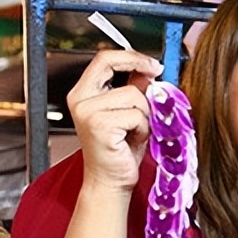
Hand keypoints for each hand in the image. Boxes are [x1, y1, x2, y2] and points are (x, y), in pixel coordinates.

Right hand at [66, 49, 163, 194]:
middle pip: (112, 65)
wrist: (111, 181)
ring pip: (133, 96)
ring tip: (136, 131)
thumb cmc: (120, 150)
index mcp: (83, 93)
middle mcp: (80, 99)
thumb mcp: (130, 114)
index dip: (130, 56)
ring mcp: (87, 112)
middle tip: (157, 74)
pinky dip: (143, 128)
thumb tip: (148, 71)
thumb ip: (134, 90)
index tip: (153, 64)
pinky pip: (136, 115)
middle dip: (140, 68)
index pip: (103, 59)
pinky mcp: (99, 125)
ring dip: (145, 114)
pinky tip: (133, 140)